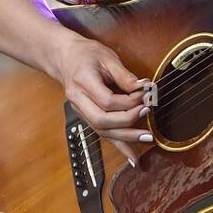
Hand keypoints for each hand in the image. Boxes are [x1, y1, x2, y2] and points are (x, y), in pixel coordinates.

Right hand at [54, 36, 151, 169]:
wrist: (64, 57)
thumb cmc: (86, 54)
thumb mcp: (107, 57)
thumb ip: (125, 75)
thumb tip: (143, 88)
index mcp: (83, 82)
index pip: (107, 100)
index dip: (129, 101)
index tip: (145, 94)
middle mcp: (78, 101)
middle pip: (102, 120)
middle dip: (128, 121)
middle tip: (147, 112)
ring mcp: (81, 111)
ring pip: (102, 131)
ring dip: (126, 138)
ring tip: (147, 138)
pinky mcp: (87, 117)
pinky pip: (103, 135)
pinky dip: (120, 147)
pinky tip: (133, 158)